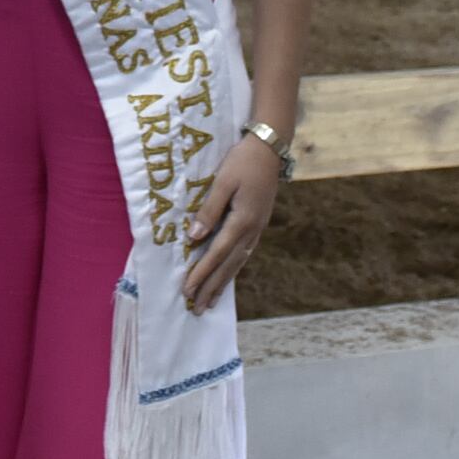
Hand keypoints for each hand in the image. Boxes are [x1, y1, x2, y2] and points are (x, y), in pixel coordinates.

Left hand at [182, 134, 283, 312]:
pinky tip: (226, 276)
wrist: (270, 149)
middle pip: (229, 265)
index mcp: (242, 221)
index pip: (217, 254)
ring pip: (238, 263)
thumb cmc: (243, 161)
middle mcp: (252, 230)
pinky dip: (232, 269)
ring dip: (222, 283)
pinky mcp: (258, 224)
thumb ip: (209, 209)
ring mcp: (257, 229)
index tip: (188, 290)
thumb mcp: (223, 181)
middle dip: (211, 287)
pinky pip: (243, 254)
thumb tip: (195, 237)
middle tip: (197, 308)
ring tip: (211, 301)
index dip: (201, 274)